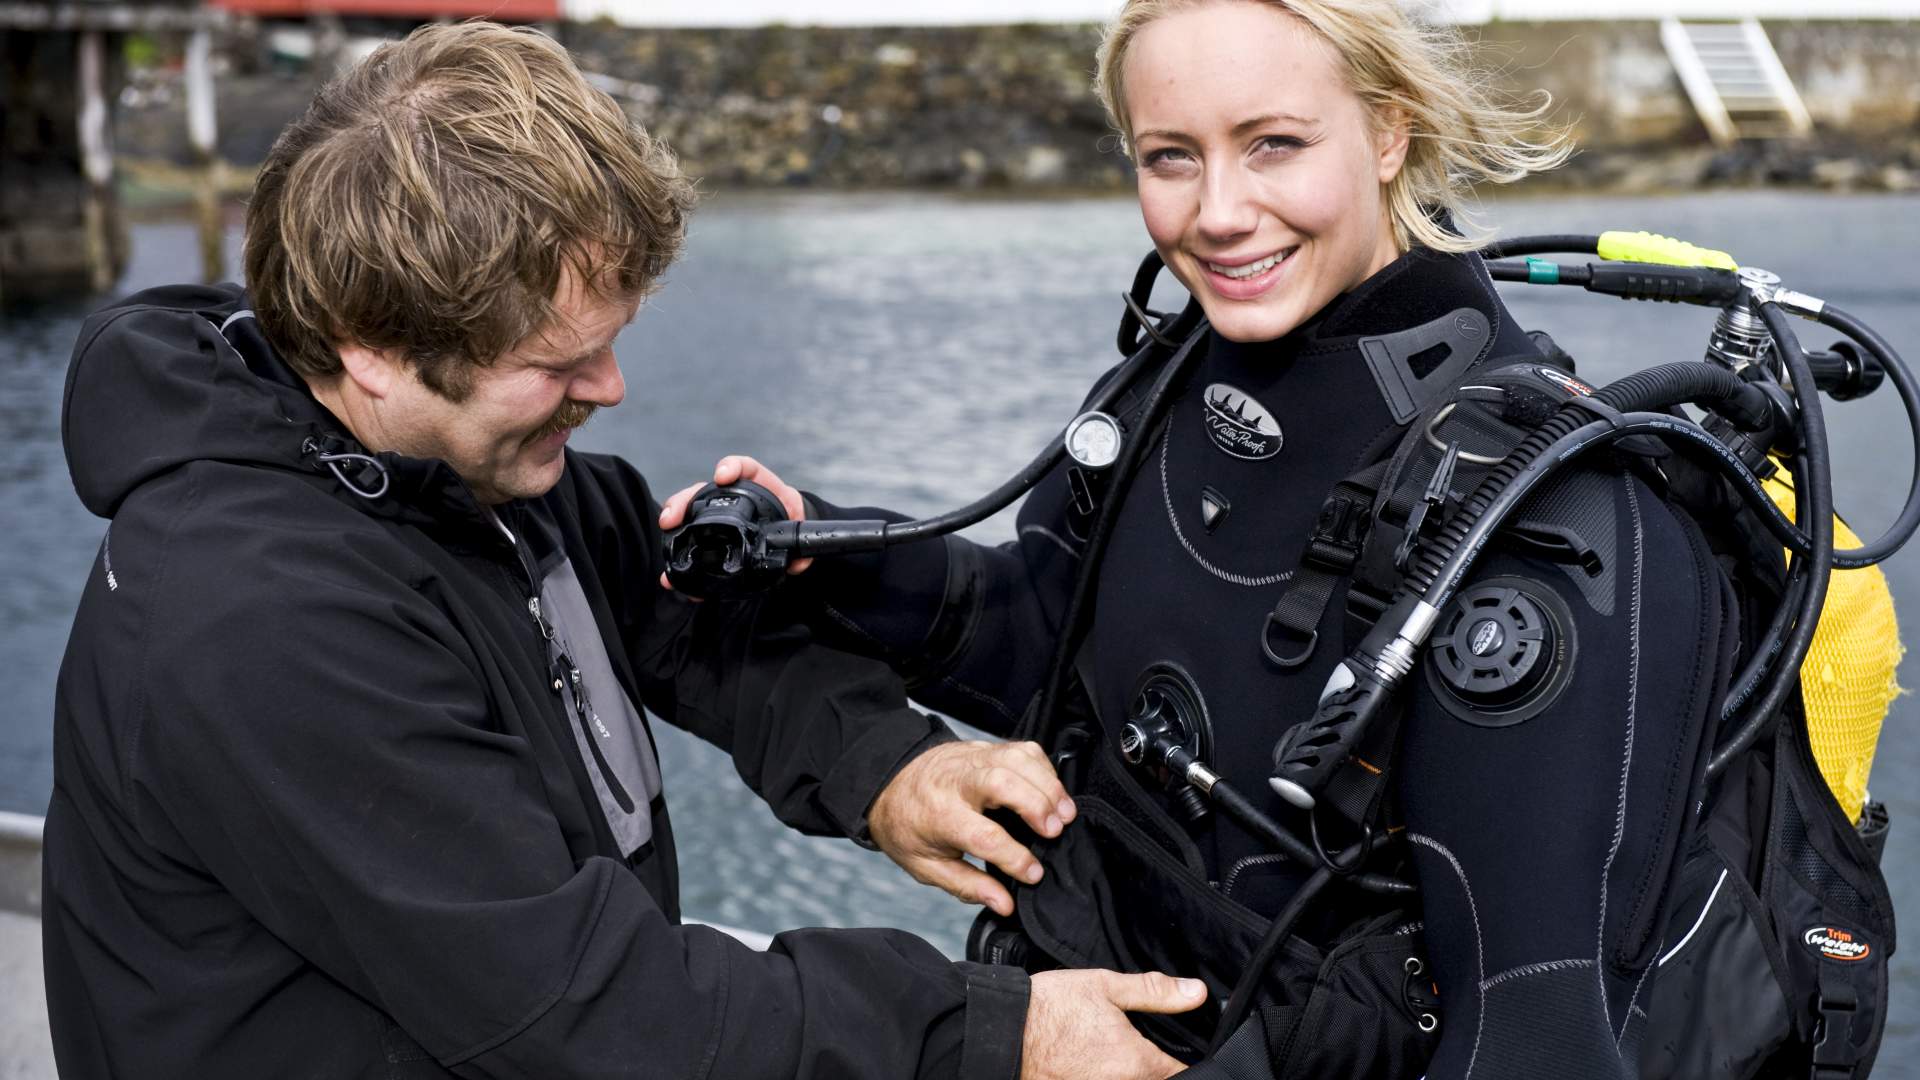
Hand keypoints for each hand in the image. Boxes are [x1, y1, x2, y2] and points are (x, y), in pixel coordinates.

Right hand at [657, 455, 811, 590]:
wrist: (786, 531)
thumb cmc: (790, 522)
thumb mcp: (798, 529)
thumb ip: (798, 542)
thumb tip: (796, 563)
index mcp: (759, 486)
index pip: (745, 467)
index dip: (732, 466)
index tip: (722, 475)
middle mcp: (732, 495)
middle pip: (704, 489)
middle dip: (685, 499)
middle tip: (673, 515)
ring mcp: (716, 512)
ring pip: (689, 509)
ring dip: (673, 518)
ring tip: (665, 531)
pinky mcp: (708, 533)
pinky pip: (690, 538)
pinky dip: (679, 554)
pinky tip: (671, 572)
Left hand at [866, 740, 1074, 916]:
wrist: (888, 783)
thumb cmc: (909, 827)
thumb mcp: (926, 866)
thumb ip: (967, 886)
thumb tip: (1005, 904)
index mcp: (939, 815)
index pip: (983, 835)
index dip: (1014, 857)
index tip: (1035, 874)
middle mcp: (957, 781)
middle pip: (1002, 782)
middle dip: (1035, 805)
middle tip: (1055, 831)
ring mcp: (972, 758)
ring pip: (1017, 759)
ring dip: (1047, 785)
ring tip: (1065, 814)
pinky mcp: (985, 747)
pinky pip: (1022, 749)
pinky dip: (1044, 768)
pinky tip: (1052, 791)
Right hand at [1021, 969, 1205, 1079]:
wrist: (1000, 1032)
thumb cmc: (1048, 1009)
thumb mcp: (1105, 987)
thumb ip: (1154, 992)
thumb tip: (1196, 992)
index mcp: (1136, 1062)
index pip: (1181, 1073)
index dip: (1183, 1061)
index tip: (1179, 1051)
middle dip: (1154, 1068)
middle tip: (1138, 1047)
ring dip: (1127, 1073)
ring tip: (1108, 1051)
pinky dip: (1103, 1075)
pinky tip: (1091, 1062)